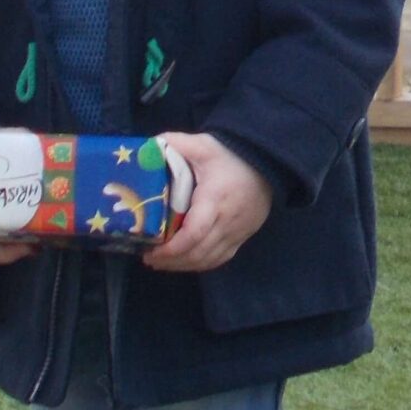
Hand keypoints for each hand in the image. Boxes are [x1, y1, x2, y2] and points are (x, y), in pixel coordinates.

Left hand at [139, 132, 272, 273]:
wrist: (267, 161)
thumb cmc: (231, 155)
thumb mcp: (203, 145)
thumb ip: (173, 144)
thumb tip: (143, 150)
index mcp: (214, 199)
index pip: (195, 233)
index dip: (172, 248)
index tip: (151, 250)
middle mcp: (227, 221)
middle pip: (198, 253)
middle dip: (171, 261)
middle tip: (148, 257)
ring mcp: (237, 232)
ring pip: (208, 259)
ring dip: (183, 265)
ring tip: (160, 262)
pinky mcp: (242, 237)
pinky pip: (220, 258)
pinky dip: (200, 264)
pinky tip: (185, 262)